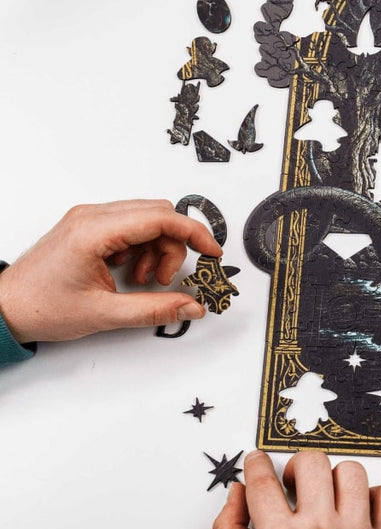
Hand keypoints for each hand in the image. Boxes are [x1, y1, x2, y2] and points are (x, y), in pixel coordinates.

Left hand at [0, 200, 222, 342]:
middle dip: (172, 246)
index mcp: (94, 232)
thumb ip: (155, 310)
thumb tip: (190, 306)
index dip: (193, 234)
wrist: (4, 309)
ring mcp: (88, 219)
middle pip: (158, 214)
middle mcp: (91, 217)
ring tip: (141, 279)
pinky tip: (128, 271)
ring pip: (147, 219)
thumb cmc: (40, 307)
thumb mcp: (104, 314)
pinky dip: (140, 248)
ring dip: (156, 249)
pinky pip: (131, 226)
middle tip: (164, 278)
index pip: (160, 218)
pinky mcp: (88, 226)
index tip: (211, 251)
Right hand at [213, 450, 380, 528]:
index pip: (264, 484)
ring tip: (330, 495)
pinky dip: (377, 496)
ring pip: (351, 472)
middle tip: (294, 479)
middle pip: (311, 464)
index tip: (257, 461)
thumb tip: (236, 495)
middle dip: (298, 465)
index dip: (257, 465)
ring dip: (337, 479)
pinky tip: (362, 509)